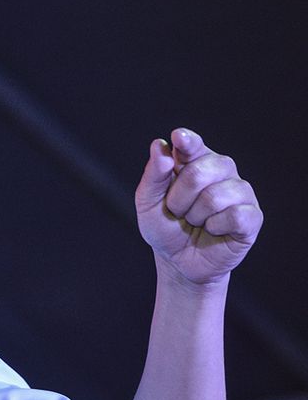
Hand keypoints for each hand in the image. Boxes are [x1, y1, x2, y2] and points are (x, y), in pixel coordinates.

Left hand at [135, 127, 262, 284]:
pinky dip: (215, 227)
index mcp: (194, 161)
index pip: (192, 144)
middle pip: (199, 171)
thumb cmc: (165, 227)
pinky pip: (234, 215)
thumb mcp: (148, 203)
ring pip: (215, 196)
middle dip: (179, 198)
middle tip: (178, 211)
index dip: (187, 141)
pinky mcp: (252, 216)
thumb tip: (160, 146)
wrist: (178, 261)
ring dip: (195, 216)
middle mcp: (221, 170)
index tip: (178, 138)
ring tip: (195, 222)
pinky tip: (213, 230)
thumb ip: (153, 175)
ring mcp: (240, 191)